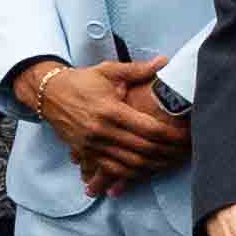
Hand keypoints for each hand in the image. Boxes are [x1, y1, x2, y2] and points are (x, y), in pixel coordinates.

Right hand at [13, 57, 180, 189]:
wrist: (48, 94)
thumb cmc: (81, 81)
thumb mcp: (108, 71)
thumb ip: (137, 70)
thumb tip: (164, 62)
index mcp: (110, 110)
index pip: (150, 129)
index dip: (173, 135)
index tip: (187, 136)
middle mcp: (101, 131)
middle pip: (144, 149)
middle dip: (169, 153)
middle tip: (186, 151)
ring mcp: (92, 145)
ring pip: (131, 164)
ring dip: (155, 166)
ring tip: (172, 162)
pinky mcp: (86, 154)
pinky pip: (114, 170)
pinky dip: (133, 173)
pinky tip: (147, 170)